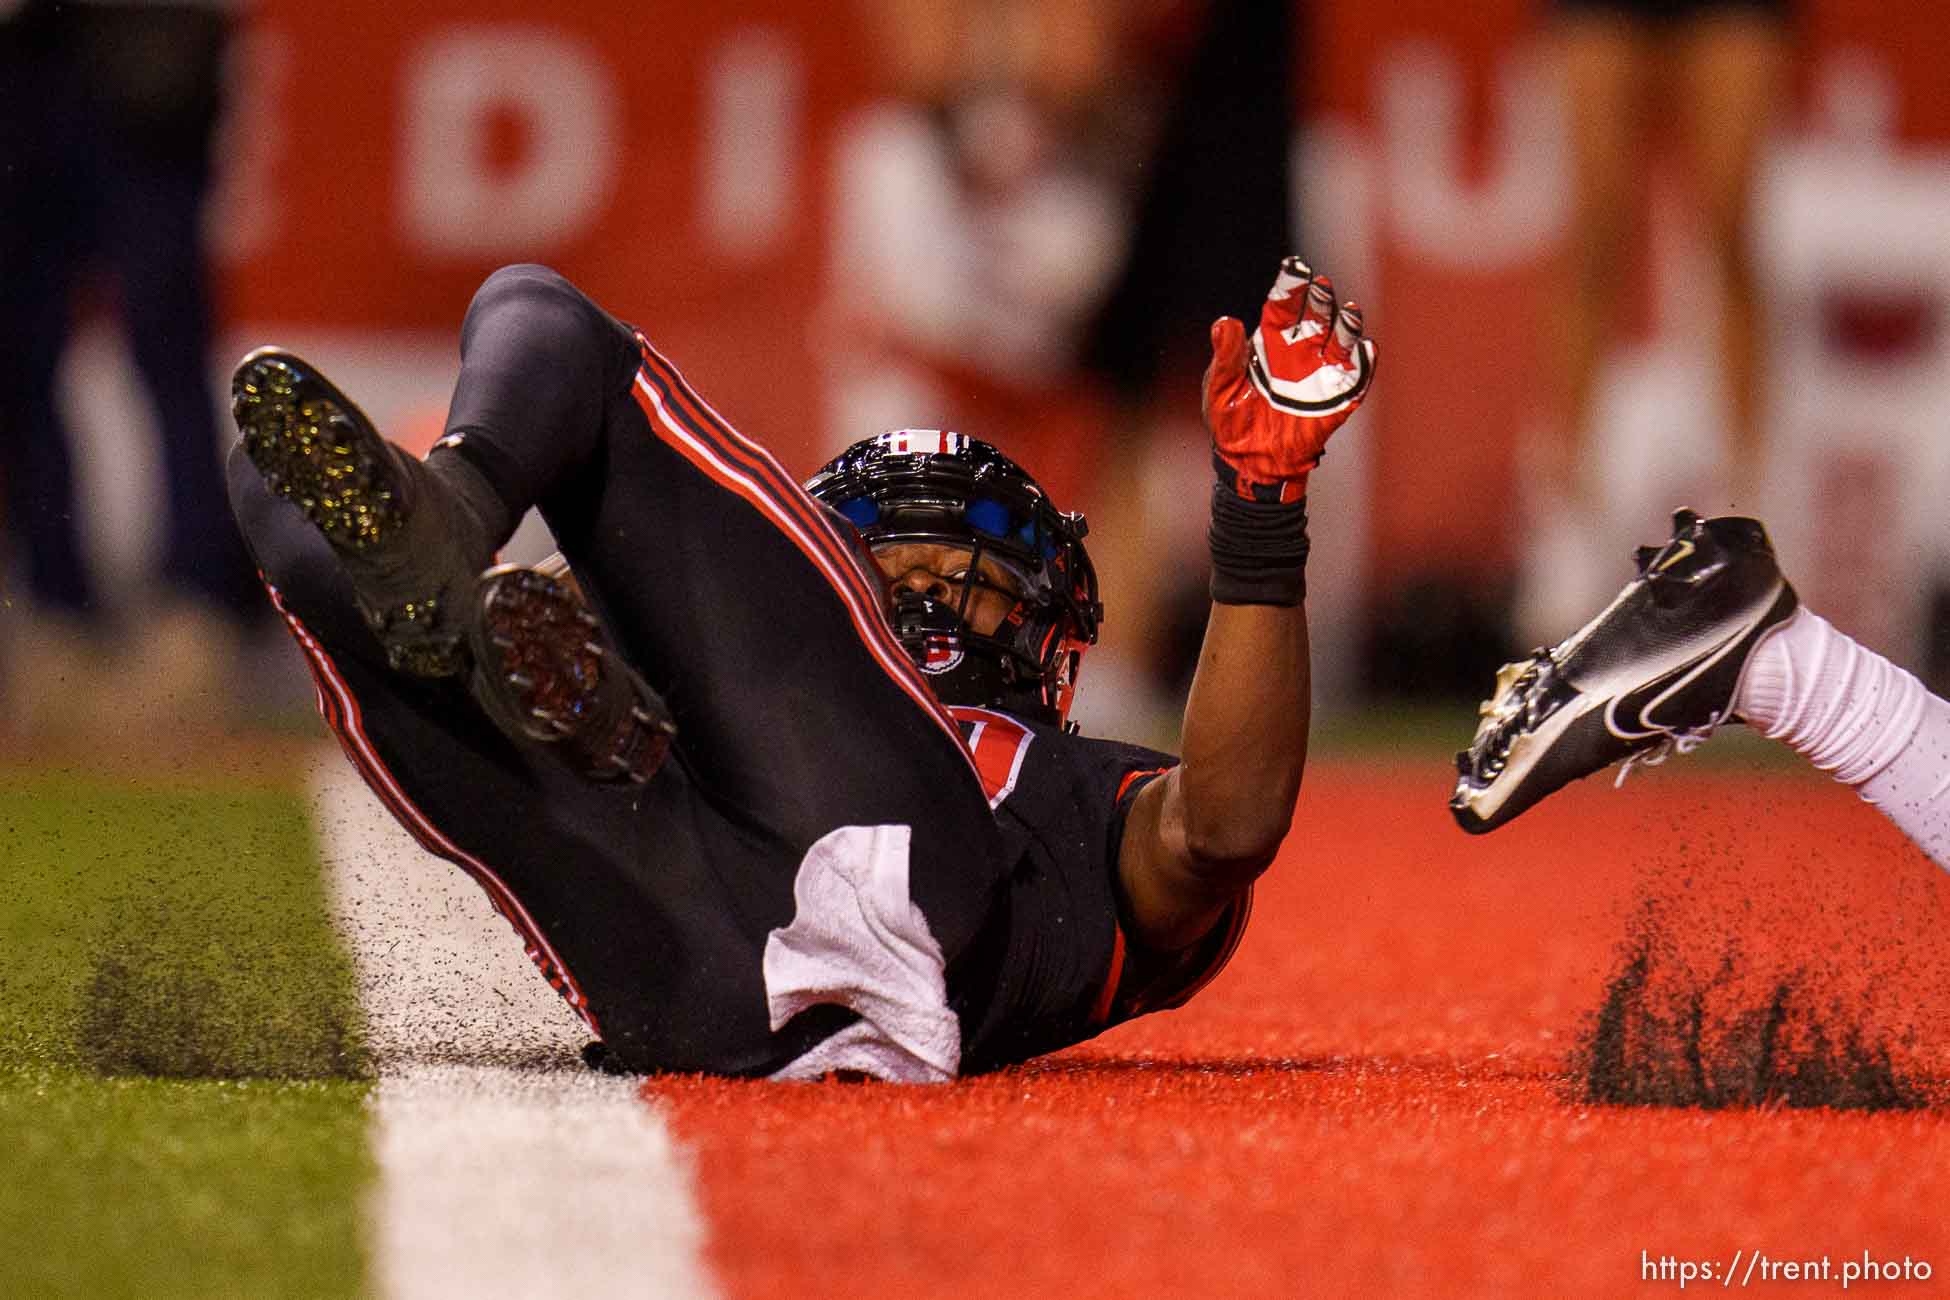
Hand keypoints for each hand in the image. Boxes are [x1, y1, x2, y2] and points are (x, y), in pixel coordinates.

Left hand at [1203, 256, 1375, 503]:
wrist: (1249, 462)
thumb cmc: (1230, 420)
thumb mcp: (1220, 387)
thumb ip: (1226, 356)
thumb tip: (1225, 321)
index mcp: (1271, 340)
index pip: (1284, 304)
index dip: (1291, 285)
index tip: (1295, 266)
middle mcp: (1300, 349)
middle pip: (1317, 315)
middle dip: (1320, 299)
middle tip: (1320, 286)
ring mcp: (1321, 372)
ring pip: (1341, 340)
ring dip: (1347, 325)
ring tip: (1349, 311)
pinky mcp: (1337, 398)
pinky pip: (1356, 377)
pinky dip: (1364, 362)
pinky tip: (1366, 348)